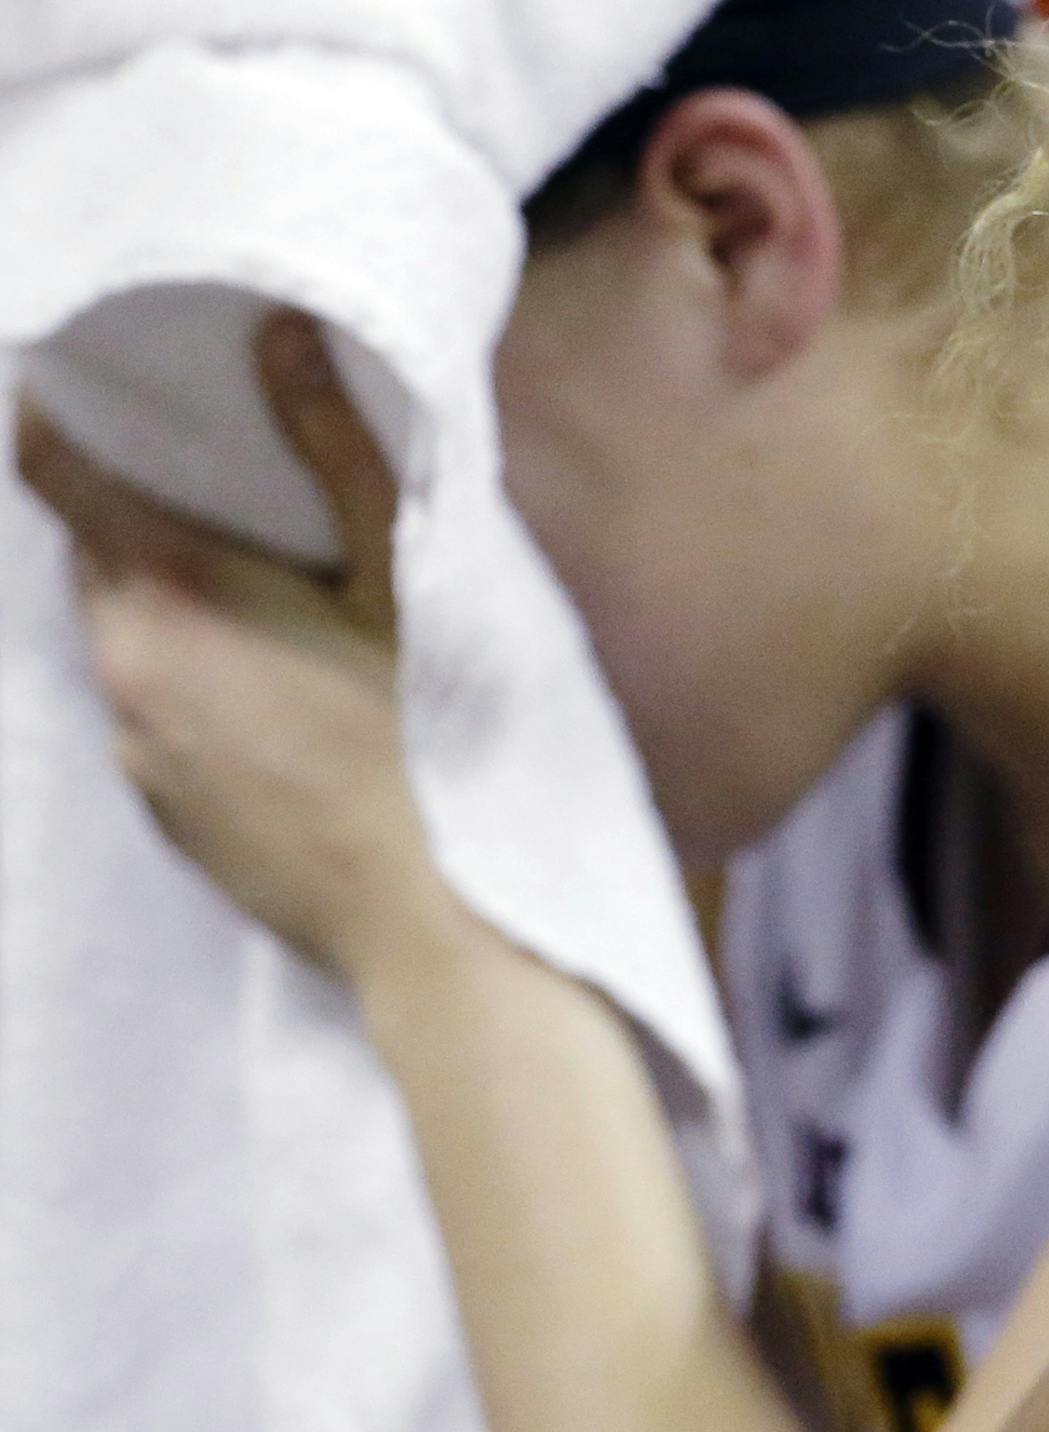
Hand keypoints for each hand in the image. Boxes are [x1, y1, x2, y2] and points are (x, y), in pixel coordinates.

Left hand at [16, 313, 454, 984]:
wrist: (426, 915)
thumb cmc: (424, 739)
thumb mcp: (397, 582)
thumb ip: (336, 454)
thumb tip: (283, 332)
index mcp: (173, 593)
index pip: (61, 477)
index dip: (56, 422)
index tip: (74, 391)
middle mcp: (123, 667)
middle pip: (95, 560)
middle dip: (139, 523)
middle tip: (223, 506)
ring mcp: (133, 747)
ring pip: (122, 643)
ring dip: (168, 613)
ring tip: (266, 619)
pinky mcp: (157, 810)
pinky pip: (148, 718)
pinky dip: (188, 691)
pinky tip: (276, 711)